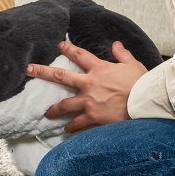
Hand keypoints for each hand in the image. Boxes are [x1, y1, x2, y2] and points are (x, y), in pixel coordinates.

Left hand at [28, 40, 147, 132]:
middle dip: (42, 72)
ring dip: (54, 109)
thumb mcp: (133, 65)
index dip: (68, 48)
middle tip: (29, 70)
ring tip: (47, 113)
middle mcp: (89, 84)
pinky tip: (66, 131)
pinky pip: (78, 124)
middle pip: (60, 76)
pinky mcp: (93, 117)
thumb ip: (122, 54)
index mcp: (99, 69)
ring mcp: (89, 102)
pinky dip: (71, 128)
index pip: (79, 55)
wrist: (145, 103)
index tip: (59, 45)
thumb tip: (115, 44)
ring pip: (64, 105)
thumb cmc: (142, 84)